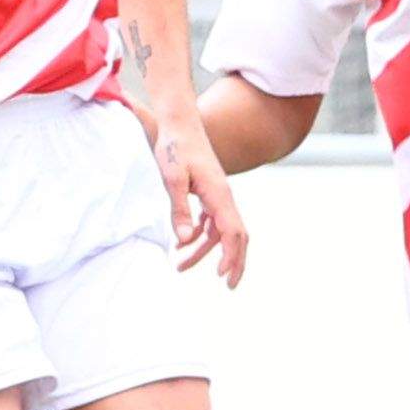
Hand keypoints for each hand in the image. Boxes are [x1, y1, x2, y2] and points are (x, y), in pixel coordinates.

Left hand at [150, 104, 246, 287]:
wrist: (178, 123)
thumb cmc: (174, 148)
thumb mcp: (172, 179)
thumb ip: (179, 209)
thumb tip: (185, 240)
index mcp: (218, 194)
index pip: (233, 232)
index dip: (231, 257)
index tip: (223, 278)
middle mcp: (223, 196)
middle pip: (237, 235)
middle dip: (234, 261)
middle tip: (227, 286)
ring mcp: (218, 195)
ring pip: (219, 230)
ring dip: (204, 251)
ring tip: (179, 266)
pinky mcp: (209, 192)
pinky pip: (211, 221)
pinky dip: (200, 236)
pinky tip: (182, 243)